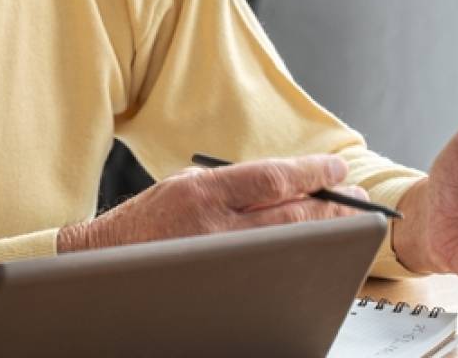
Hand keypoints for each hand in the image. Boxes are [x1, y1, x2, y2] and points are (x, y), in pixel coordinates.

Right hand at [58, 155, 367, 251]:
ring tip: (347, 225)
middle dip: (331, 207)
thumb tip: (288, 186)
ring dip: (324, 235)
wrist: (99, 265)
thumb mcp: (181, 187)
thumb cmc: (141, 226)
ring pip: (289, 247)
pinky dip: (301, 262)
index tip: (337, 169)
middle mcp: (212, 227)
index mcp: (201, 191)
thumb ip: (229, 187)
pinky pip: (272, 274)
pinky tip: (317, 255)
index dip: (312, 173)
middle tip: (357, 200)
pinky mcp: (220, 288)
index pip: (271, 178)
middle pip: (291, 216)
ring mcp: (219, 262)